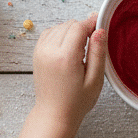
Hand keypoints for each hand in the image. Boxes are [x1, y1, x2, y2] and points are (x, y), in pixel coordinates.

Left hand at [31, 14, 106, 133]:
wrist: (53, 115)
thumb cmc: (76, 102)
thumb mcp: (94, 80)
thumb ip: (98, 53)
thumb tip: (100, 30)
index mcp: (65, 57)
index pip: (78, 27)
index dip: (91, 23)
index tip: (100, 24)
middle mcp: (49, 50)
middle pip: (69, 24)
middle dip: (82, 29)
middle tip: (92, 44)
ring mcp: (40, 50)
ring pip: (59, 26)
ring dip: (71, 31)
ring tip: (80, 50)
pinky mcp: (36, 51)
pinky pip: (50, 32)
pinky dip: (60, 34)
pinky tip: (68, 47)